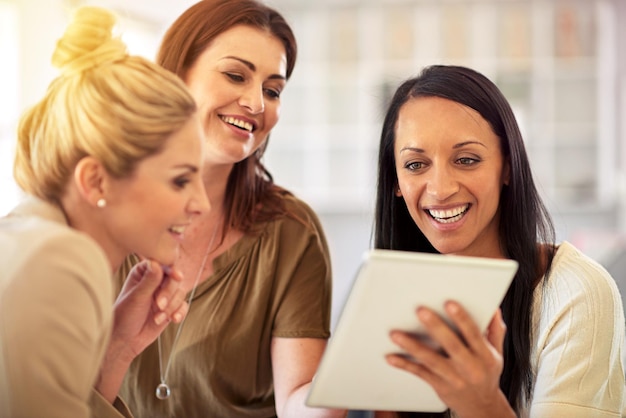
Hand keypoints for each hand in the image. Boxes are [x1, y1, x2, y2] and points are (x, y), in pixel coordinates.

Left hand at [111, 259, 187, 358]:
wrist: (125, 340)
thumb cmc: (124, 316)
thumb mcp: (136, 297)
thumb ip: (149, 281)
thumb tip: (157, 263)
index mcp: (144, 272)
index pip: (162, 265)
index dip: (171, 270)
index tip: (177, 277)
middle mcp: (156, 281)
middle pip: (174, 279)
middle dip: (169, 293)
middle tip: (159, 305)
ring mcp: (164, 294)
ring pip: (180, 293)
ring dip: (171, 306)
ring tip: (158, 318)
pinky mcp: (171, 307)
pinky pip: (184, 305)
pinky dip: (179, 313)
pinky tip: (172, 320)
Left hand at [385, 302, 513, 417]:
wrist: (482, 406)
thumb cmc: (486, 374)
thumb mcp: (496, 353)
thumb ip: (494, 330)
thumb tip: (493, 308)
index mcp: (484, 356)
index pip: (474, 334)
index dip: (462, 318)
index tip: (450, 304)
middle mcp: (469, 367)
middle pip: (451, 345)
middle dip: (436, 327)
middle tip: (420, 311)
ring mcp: (453, 378)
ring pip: (432, 360)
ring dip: (413, 346)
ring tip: (397, 334)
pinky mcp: (439, 385)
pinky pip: (420, 373)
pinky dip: (405, 364)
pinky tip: (392, 356)